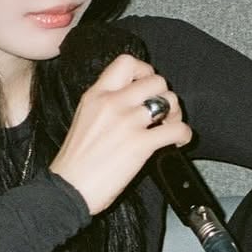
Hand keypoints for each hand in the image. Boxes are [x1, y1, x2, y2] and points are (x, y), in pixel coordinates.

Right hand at [49, 53, 191, 215]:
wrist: (67, 189)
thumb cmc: (74, 164)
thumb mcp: (84, 120)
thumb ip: (105, 106)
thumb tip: (129, 104)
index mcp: (96, 95)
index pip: (127, 62)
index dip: (145, 71)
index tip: (147, 87)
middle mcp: (113, 103)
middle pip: (155, 79)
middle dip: (164, 94)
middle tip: (162, 112)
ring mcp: (127, 122)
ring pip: (168, 100)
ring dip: (175, 114)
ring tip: (169, 127)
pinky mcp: (140, 144)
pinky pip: (176, 129)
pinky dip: (183, 135)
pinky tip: (177, 142)